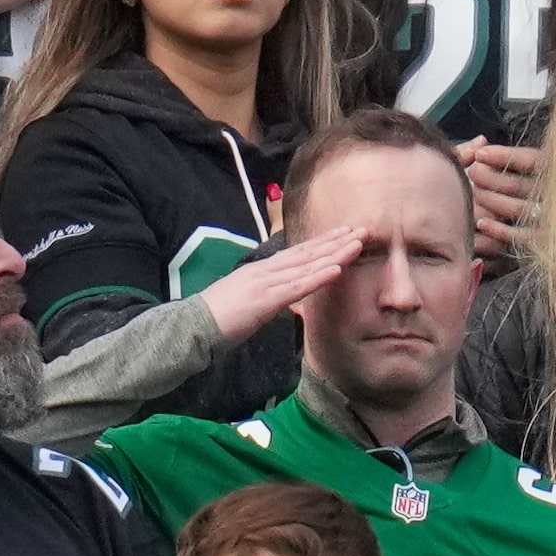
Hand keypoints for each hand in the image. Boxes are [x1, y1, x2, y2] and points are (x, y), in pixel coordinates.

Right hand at [195, 226, 364, 340]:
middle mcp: (266, 270)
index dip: (322, 243)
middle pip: (307, 253)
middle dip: (336, 241)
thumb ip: (268, 298)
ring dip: (335, 254)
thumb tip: (286, 301)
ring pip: (308, 265)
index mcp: (262, 271)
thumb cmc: (216, 319)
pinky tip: (338, 268)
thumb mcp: (248, 303)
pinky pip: (298, 287)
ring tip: (358, 243)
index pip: (298, 254)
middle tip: (362, 230)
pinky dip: (319, 277)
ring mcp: (267, 282)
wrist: (193, 325)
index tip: (344, 234)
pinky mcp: (266, 299)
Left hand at [456, 137, 538, 260]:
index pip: (529, 159)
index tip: (480, 155)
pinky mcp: (541, 245)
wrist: (508, 241)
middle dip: (494, 179)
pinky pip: (523, 238)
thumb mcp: (483, 169)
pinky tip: (481, 224)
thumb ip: (477, 153)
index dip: (505, 157)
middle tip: (473, 173)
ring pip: (521, 210)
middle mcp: (551, 194)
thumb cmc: (488, 196)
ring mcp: (548, 220)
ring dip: (494, 202)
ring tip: (474, 195)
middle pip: (523, 185)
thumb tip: (481, 142)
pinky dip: (501, 231)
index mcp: (547, 171)